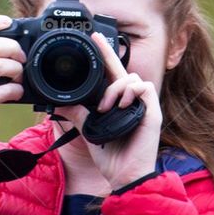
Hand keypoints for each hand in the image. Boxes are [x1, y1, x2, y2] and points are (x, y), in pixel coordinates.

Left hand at [52, 32, 161, 190]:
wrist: (124, 175)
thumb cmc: (110, 156)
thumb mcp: (88, 131)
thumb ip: (78, 115)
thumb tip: (60, 104)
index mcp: (118, 103)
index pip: (112, 75)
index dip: (105, 55)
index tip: (95, 38)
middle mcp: (132, 101)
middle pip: (123, 69)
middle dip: (109, 53)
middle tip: (96, 41)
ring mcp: (143, 106)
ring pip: (131, 77)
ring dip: (115, 88)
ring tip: (106, 107)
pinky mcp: (153, 112)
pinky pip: (145, 88)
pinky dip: (130, 92)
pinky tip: (121, 105)